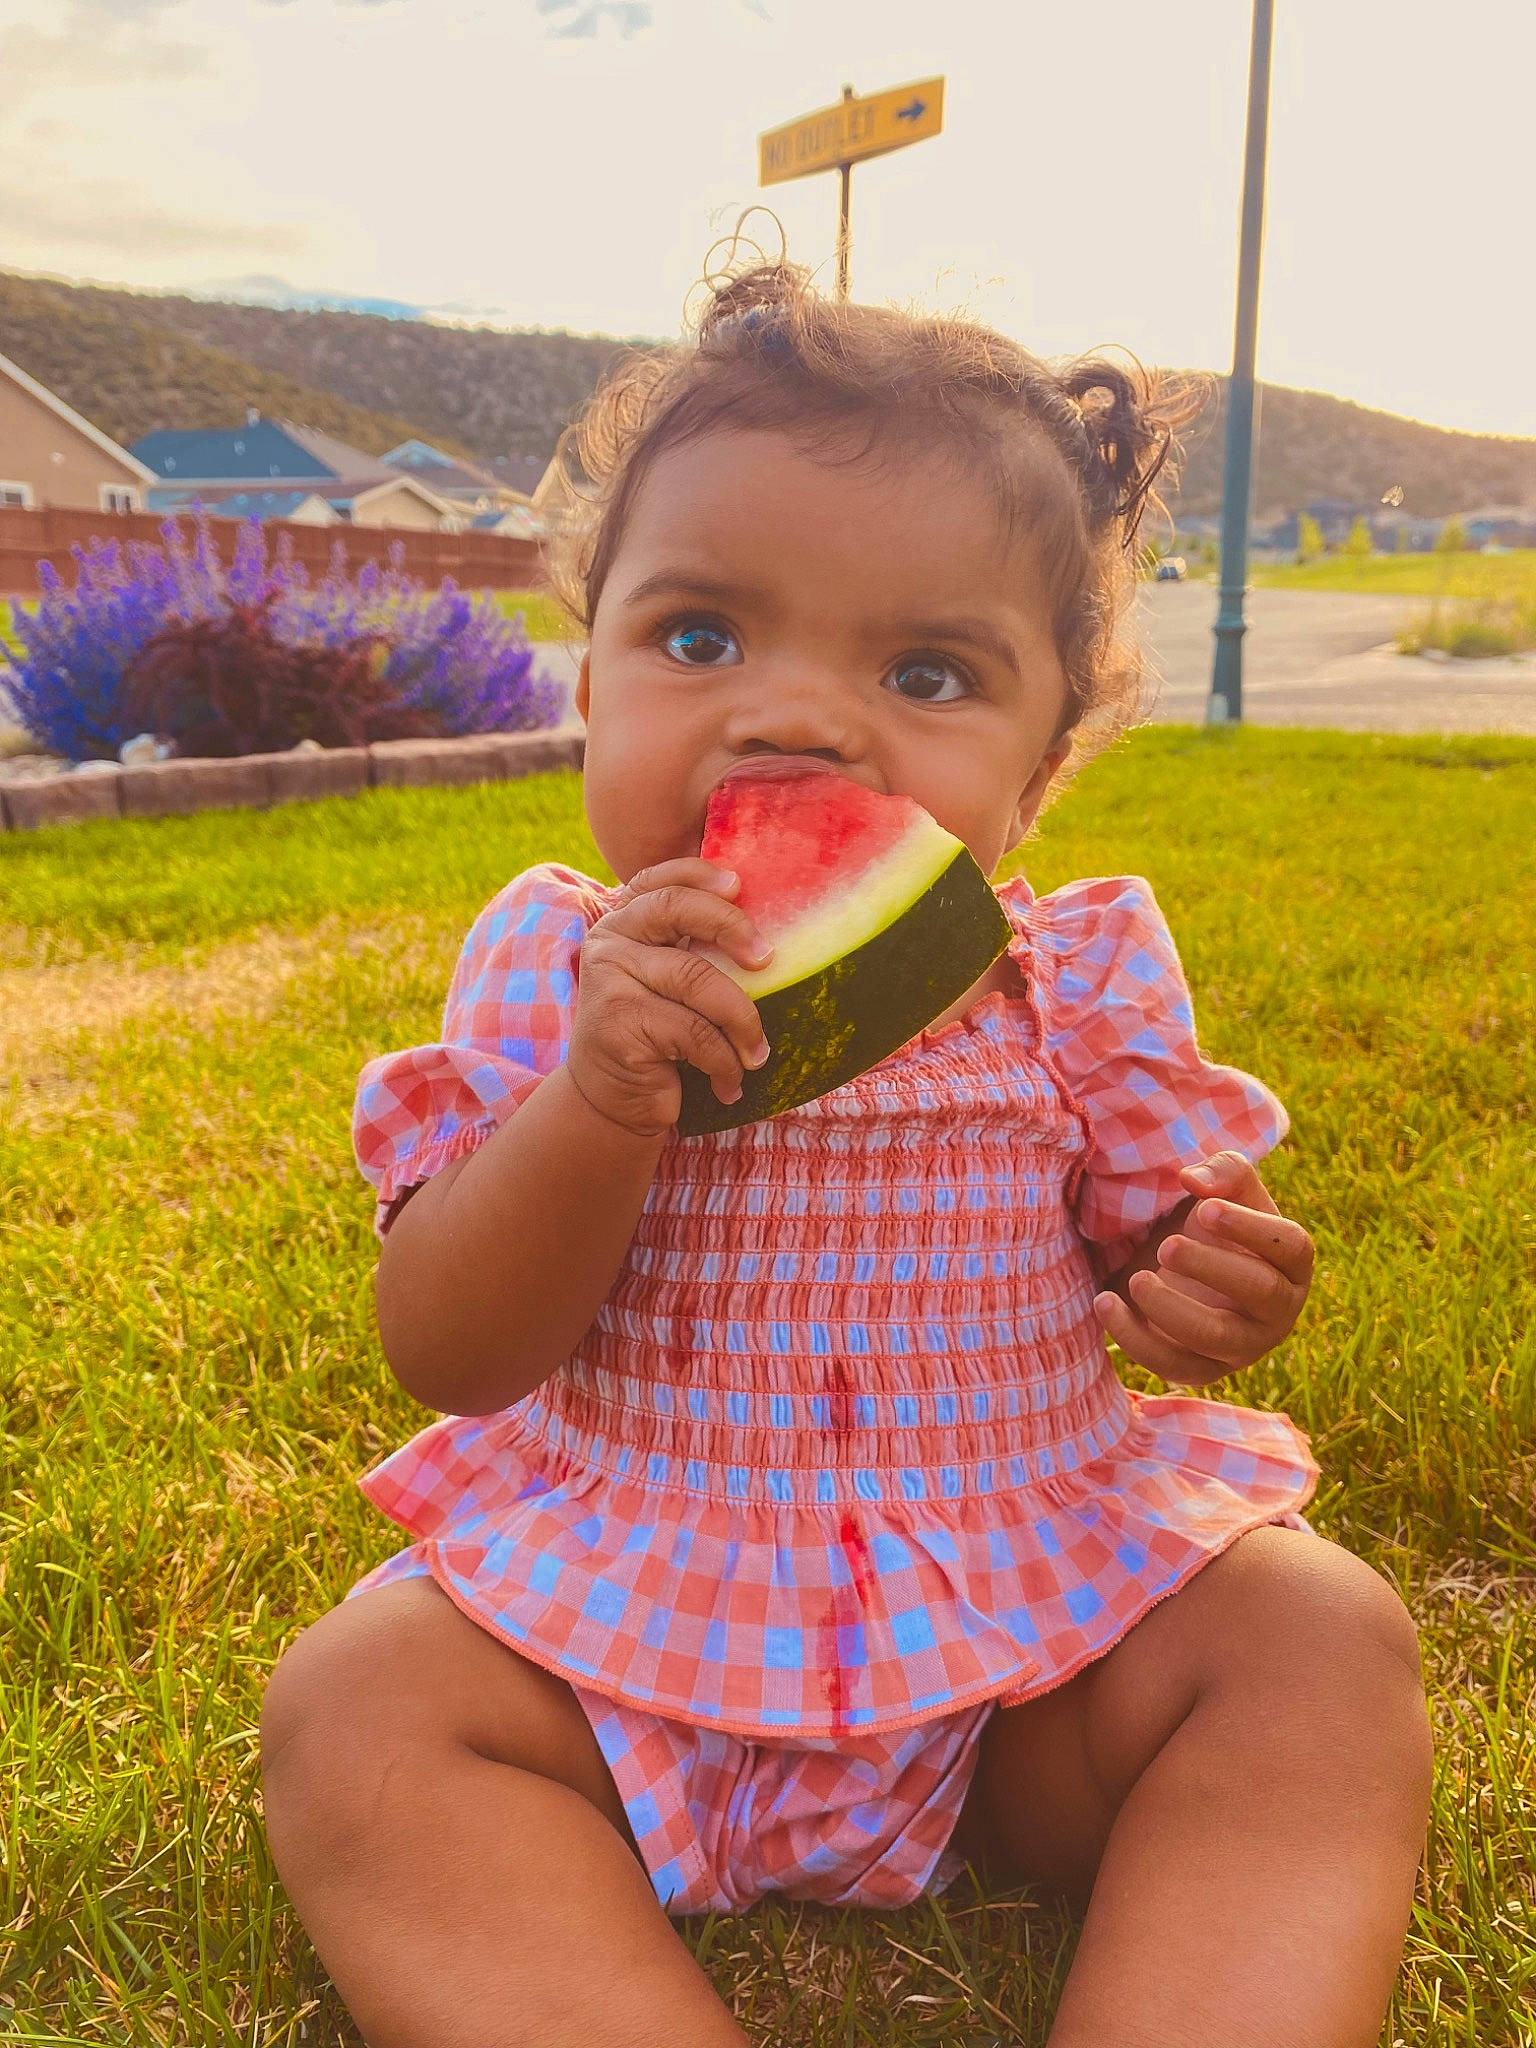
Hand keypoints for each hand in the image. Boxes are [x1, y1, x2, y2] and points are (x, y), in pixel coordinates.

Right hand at [567, 859, 773, 1139]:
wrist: (613, 1101)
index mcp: (623, 923)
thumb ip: (694, 948)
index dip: (698, 874)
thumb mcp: (671, 985)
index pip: (657, 880)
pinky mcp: (618, 1022)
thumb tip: (769, 933)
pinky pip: (693, 1032)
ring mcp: (609, 980)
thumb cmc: (658, 1038)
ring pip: (696, 978)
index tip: (739, 885)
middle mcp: (609, 942)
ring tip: (757, 1054)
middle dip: (730, 925)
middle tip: (766, 959)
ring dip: (741, 1021)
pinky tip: (729, 1083)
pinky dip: (723, 1061)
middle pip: (674, 908)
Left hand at [1092, 1150, 1313, 1386]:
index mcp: (1292, 1263)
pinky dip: (1135, 1337)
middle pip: (1260, 1291)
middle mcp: (1278, 1310)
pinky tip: (1105, 1302)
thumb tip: (1193, 1178)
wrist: (1182, 1268)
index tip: (1204, 1209)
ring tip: (1137, 1278)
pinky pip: (1173, 1365)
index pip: (1291, 1247)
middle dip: (1211, 1266)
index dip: (1250, 1228)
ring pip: (1216, 1337)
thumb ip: (1223, 1171)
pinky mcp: (1203, 1370)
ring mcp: (1243, 1346)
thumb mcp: (1224, 1190)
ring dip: (1172, 1308)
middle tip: (1167, 1246)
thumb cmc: (1213, 1225)